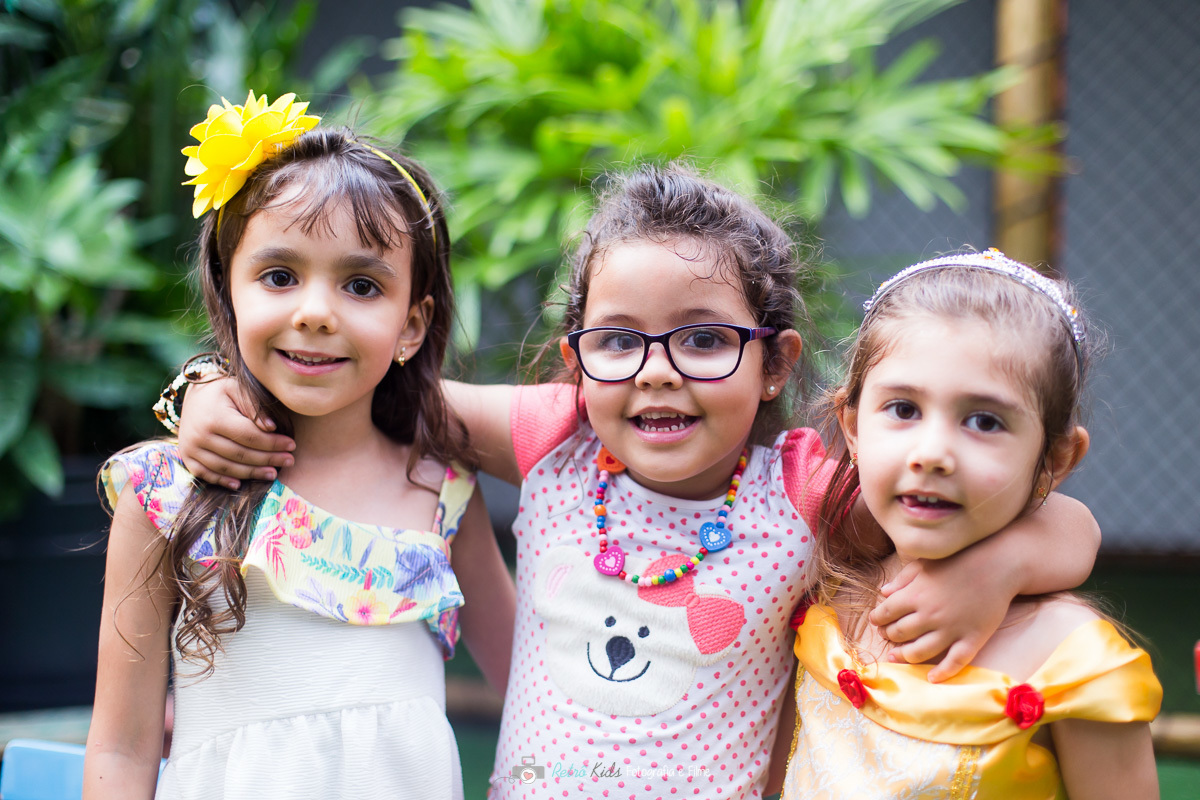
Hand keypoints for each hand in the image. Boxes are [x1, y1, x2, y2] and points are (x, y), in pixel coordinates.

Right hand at [177, 377, 294, 488]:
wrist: (192, 395)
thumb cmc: (221, 391)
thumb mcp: (237, 388)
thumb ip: (254, 406)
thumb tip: (272, 428)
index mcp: (215, 417)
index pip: (250, 436)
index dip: (273, 443)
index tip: (292, 445)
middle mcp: (200, 435)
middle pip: (240, 454)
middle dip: (268, 459)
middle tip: (290, 461)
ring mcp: (191, 448)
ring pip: (226, 467)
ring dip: (252, 473)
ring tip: (273, 473)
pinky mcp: (187, 457)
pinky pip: (206, 474)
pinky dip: (223, 480)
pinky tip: (240, 484)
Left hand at [869, 552, 1014, 682]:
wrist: (997, 565)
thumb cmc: (958, 561)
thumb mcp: (924, 564)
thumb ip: (902, 579)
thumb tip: (883, 594)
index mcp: (915, 595)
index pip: (885, 613)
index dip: (877, 619)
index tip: (877, 621)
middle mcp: (930, 615)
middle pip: (899, 634)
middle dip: (888, 636)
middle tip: (887, 636)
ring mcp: (951, 629)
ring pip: (920, 652)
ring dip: (904, 656)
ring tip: (897, 656)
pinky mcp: (972, 639)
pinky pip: (955, 662)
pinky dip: (942, 673)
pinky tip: (931, 678)